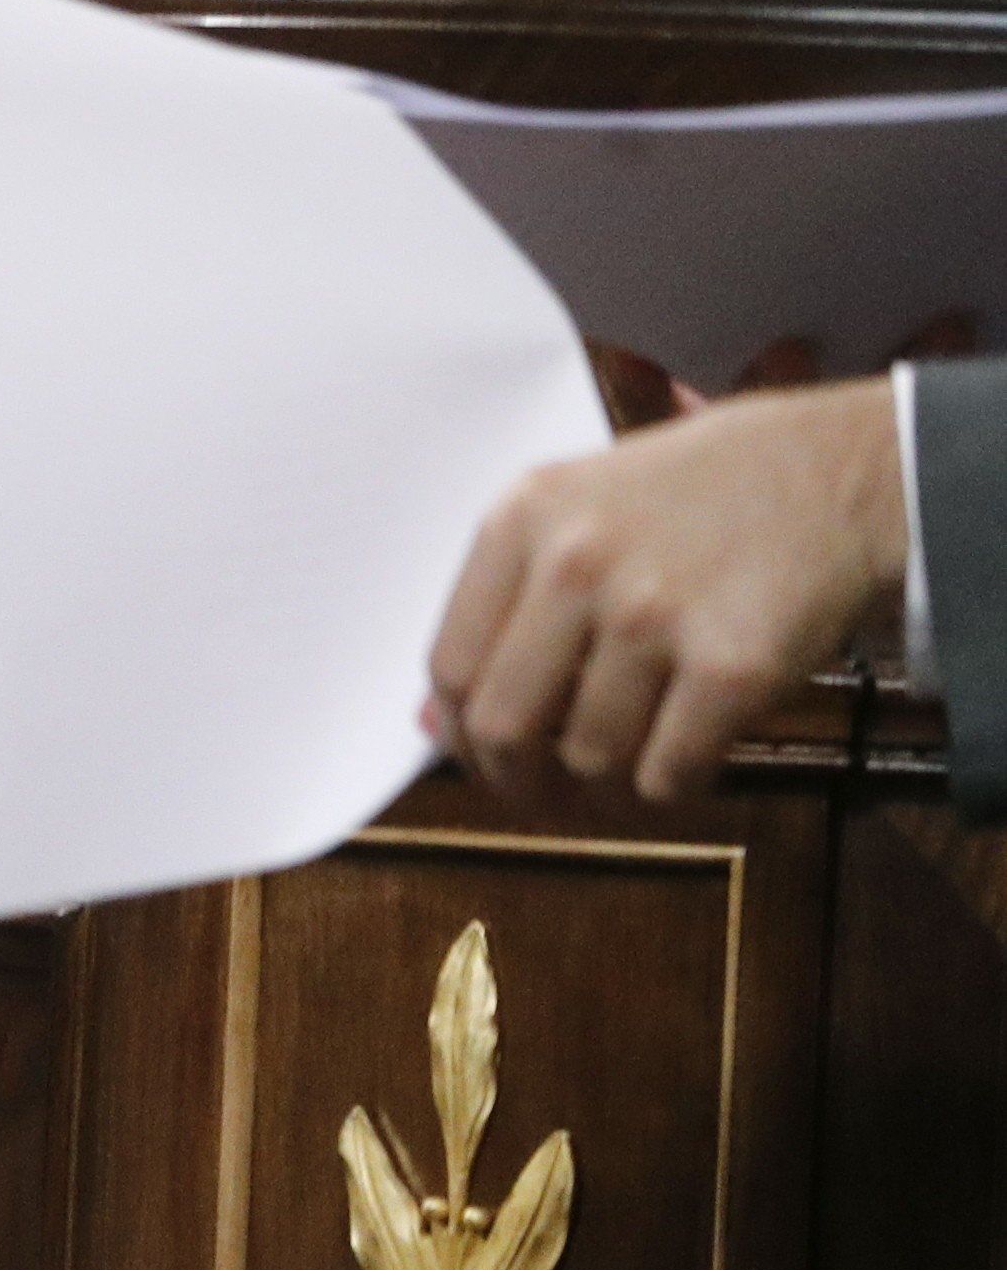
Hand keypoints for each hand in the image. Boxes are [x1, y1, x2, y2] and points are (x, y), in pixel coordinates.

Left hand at [427, 376, 907, 802]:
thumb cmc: (701, 493)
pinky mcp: (731, 667)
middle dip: (517, 782)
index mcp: (521, 518)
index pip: (451, 663)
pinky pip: (669, 774)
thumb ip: (504, 601)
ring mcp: (652, 616)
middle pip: (504, 724)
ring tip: (621, 778)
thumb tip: (430, 719)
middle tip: (543, 797)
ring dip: (601, 792)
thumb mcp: (579, 506)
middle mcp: (575, 565)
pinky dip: (669, 790)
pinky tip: (682, 766)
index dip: (459, 734)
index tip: (481, 758)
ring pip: (590, 759)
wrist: (840, 471)